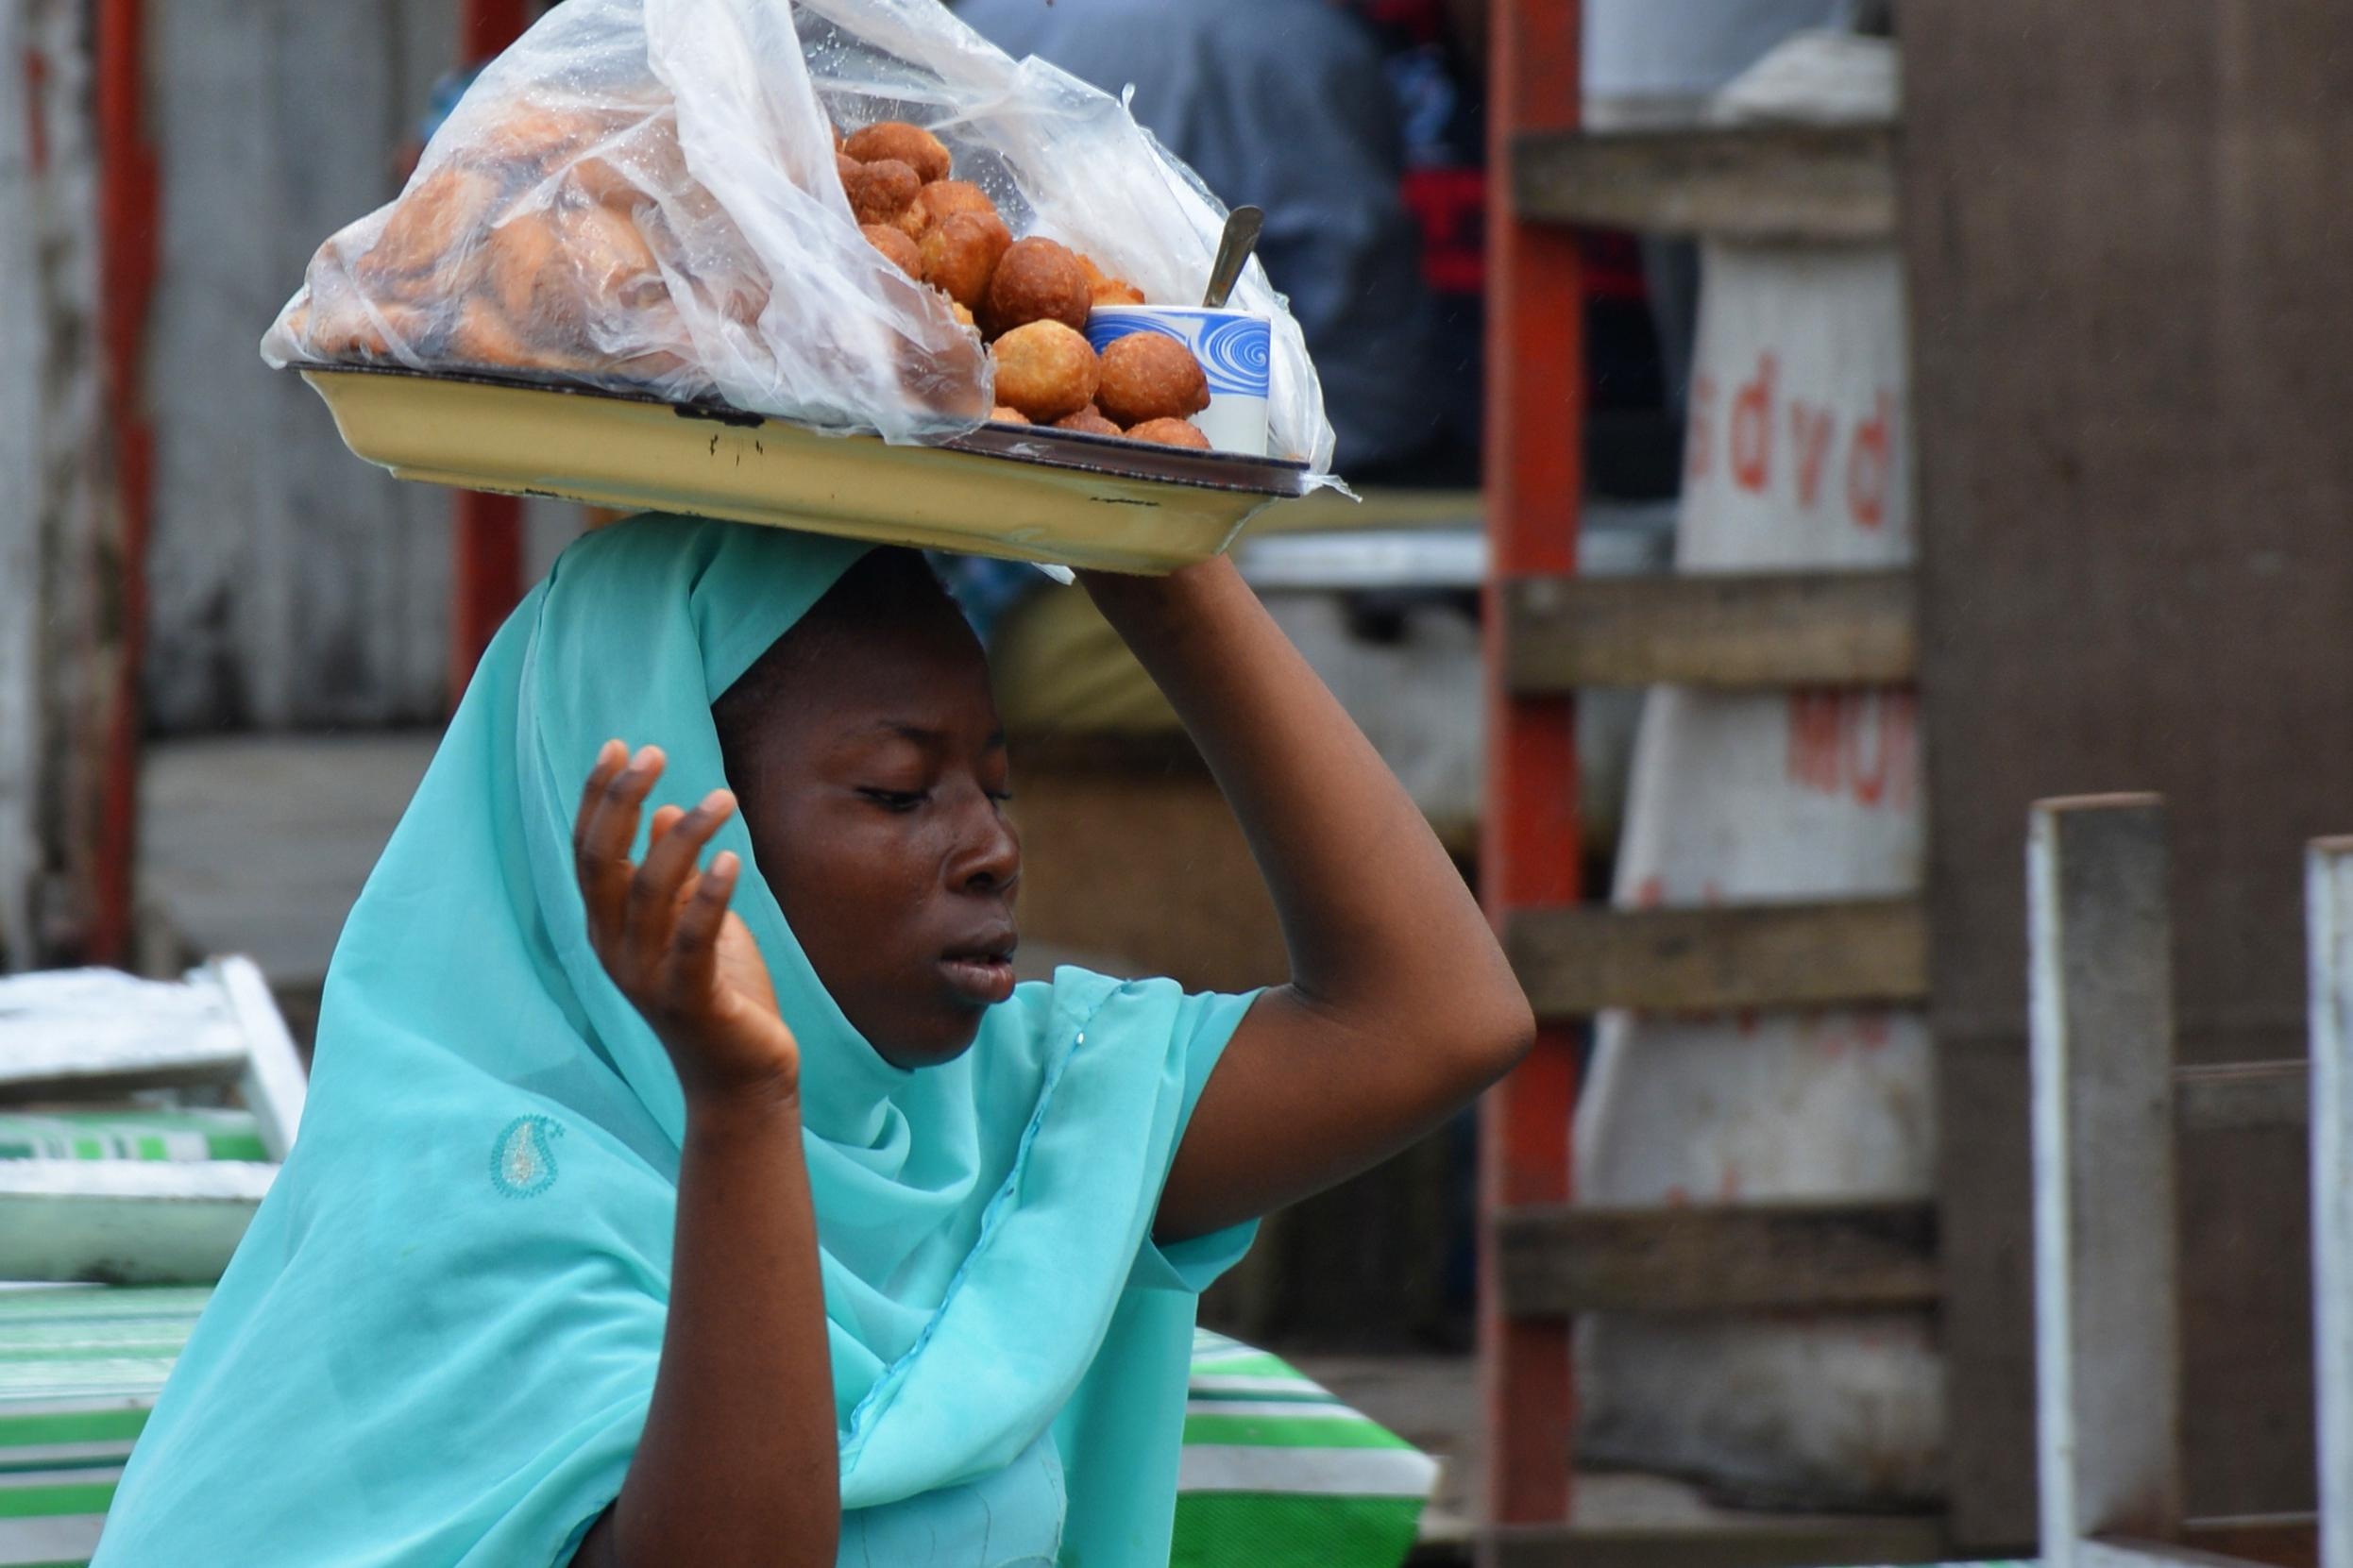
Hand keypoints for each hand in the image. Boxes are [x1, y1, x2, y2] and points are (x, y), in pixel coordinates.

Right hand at [573, 740, 799, 1107]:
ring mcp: (646, 979)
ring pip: (648, 893)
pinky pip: (692, 941)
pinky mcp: (688, 1002)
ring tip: (724, 798)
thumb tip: (667, 810)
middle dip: (620, 802)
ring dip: (683, 838)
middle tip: (655, 752)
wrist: (742, 1078)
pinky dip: (707, 897)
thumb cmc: (720, 994)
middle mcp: (614, 950)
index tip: (622, 746)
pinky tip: (730, 859)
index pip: (588, 851)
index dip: (598, 798)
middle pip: (599, 864)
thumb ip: (672, 874)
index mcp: (609, 928)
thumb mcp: (692, 922)